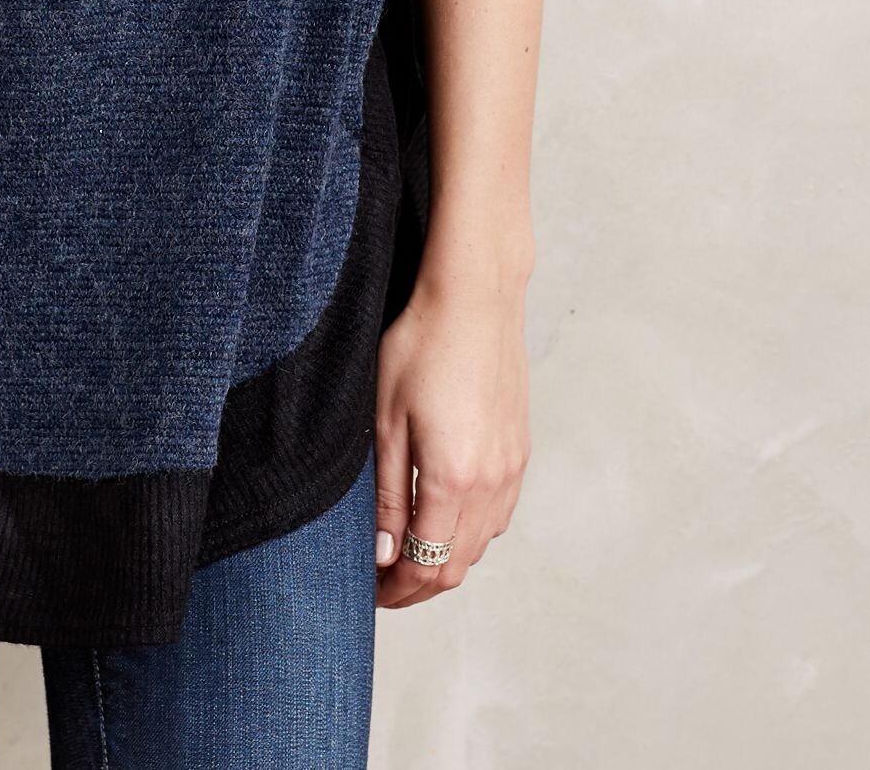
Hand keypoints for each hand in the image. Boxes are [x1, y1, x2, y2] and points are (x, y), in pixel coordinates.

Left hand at [372, 264, 530, 607]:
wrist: (475, 297)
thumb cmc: (421, 344)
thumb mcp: (385, 418)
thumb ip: (386, 492)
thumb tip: (386, 553)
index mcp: (453, 478)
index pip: (426, 565)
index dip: (396, 591)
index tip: (370, 593)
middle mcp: (491, 482)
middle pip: (456, 565)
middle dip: (418, 586)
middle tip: (384, 587)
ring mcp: (511, 467)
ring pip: (480, 544)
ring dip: (445, 561)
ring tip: (407, 556)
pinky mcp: (520, 450)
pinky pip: (499, 514)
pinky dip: (470, 533)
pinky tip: (445, 521)